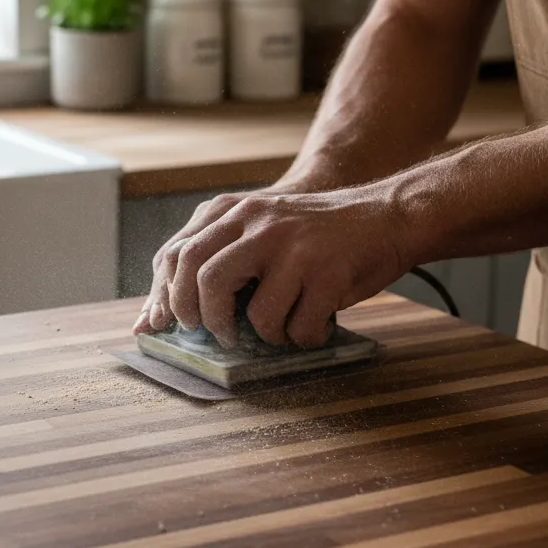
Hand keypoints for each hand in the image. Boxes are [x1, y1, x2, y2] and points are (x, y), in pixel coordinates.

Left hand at [163, 185, 411, 347]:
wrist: (387, 214)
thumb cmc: (315, 235)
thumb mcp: (260, 227)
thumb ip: (217, 255)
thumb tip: (160, 312)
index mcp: (234, 211)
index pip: (177, 253)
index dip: (164, 296)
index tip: (163, 323)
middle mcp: (258, 223)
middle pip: (204, 278)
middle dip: (204, 318)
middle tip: (218, 334)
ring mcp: (293, 248)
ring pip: (255, 313)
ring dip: (263, 334)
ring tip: (278, 327)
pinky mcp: (327, 272)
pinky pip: (298, 326)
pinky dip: (301, 336)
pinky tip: (311, 324)